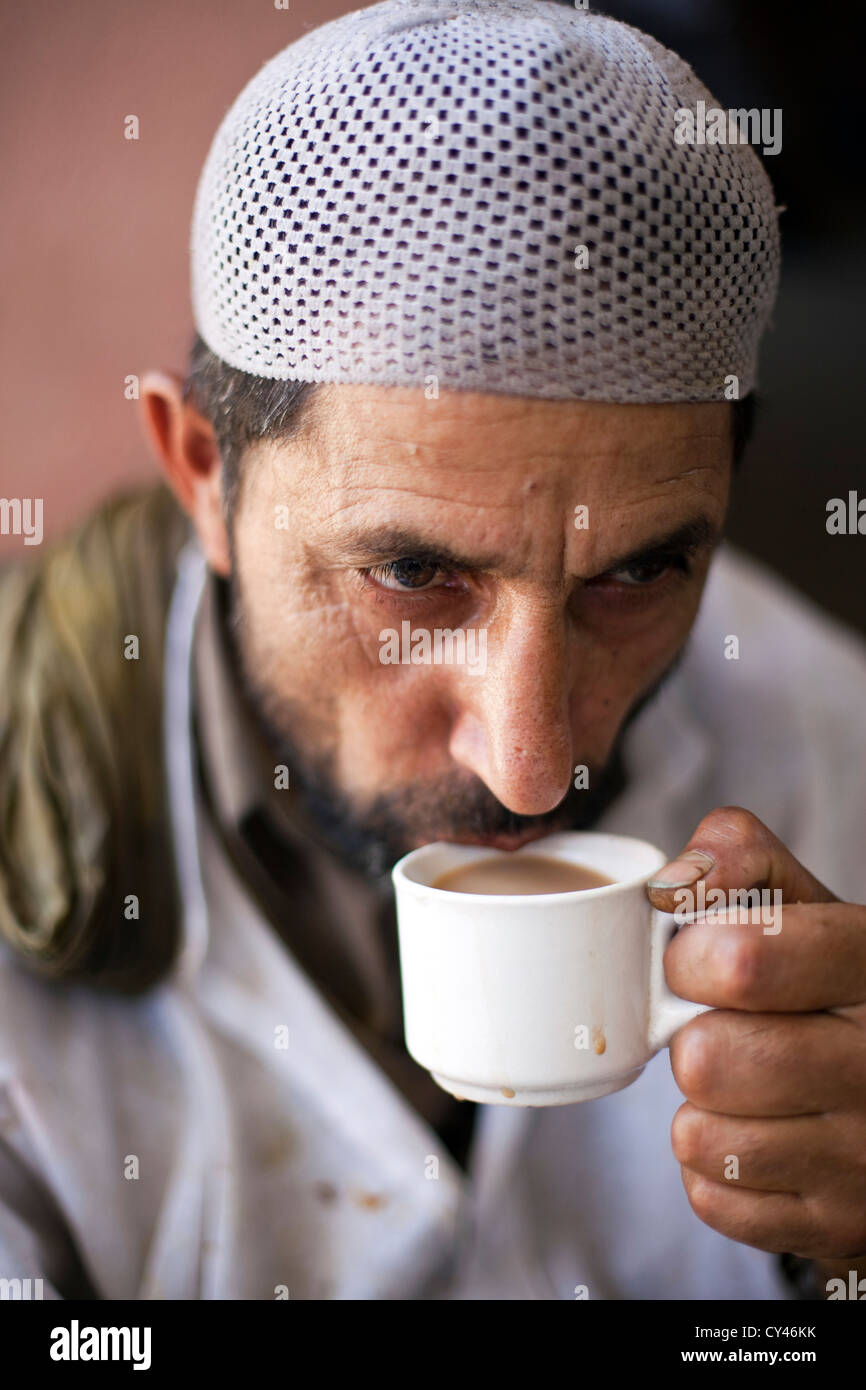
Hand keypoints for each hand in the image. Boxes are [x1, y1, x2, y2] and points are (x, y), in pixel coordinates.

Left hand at [646, 807, 865, 1290]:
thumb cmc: (834, 987)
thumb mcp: (810, 908)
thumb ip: (743, 862)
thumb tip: (674, 882)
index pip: (744, 960)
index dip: (690, 957)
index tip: (691, 958)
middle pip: (707, 1058)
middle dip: (693, 1038)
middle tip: (723, 1028)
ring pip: (701, 1134)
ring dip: (704, 1108)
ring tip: (748, 1085)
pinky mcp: (837, 1225)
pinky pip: (711, 1197)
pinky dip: (716, 1170)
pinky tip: (760, 1137)